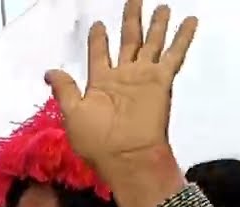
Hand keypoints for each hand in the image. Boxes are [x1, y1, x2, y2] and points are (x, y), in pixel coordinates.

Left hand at [44, 0, 196, 181]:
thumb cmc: (97, 140)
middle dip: (131, 20)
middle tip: (134, 0)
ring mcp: (144, 77)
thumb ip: (65, 90)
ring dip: (156, 24)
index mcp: (101, 82)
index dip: (99, 39)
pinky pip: (174, 55)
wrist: (127, 158)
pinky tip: (189, 20)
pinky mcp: (161, 81)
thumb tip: (49, 72)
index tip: (98, 25)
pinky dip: (183, 37)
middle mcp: (124, 76)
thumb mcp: (72, 114)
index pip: (100, 53)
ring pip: (151, 42)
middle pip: (128, 40)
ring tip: (162, 6)